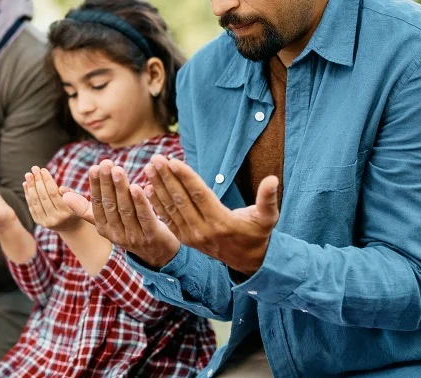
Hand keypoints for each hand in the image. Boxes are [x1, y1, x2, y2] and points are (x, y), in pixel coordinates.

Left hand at [23, 167, 81, 232]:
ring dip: (30, 187)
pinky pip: (32, 206)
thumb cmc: (75, 206)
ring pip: (35, 202)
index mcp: (67, 212)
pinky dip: (28, 195)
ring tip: (28, 175)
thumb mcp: (78, 199)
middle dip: (37, 181)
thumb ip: (70, 192)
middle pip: (43, 197)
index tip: (43, 169)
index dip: (47, 180)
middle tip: (34, 168)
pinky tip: (26, 184)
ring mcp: (46, 222)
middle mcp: (56, 219)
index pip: (53, 193)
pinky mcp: (39, 222)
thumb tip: (61, 188)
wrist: (70, 225)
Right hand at [61, 159, 180, 268]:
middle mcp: (116, 234)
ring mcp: (134, 236)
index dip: (96, 186)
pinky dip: (141, 201)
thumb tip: (63, 194)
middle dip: (107, 183)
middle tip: (106, 163)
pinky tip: (138, 186)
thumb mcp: (107, 221)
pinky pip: (144, 217)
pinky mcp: (152, 235)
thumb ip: (87, 208)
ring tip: (118, 170)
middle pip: (110, 205)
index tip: (94, 167)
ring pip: (126, 209)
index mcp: (103, 228)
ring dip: (121, 188)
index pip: (97, 204)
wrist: (158, 254)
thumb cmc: (129, 229)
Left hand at [144, 154, 278, 275]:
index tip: (172, 161)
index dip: (185, 177)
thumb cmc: (258, 233)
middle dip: (167, 178)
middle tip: (155, 158)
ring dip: (158, 187)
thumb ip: (268, 198)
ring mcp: (192, 236)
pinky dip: (156, 203)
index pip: (199, 195)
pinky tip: (147, 187)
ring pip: (171, 208)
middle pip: (181, 200)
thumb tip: (273, 179)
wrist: (248, 261)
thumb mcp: (268, 217)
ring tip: (148, 168)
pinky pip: (167, 219)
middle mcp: (203, 230)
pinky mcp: (185, 240)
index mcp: (221, 222)